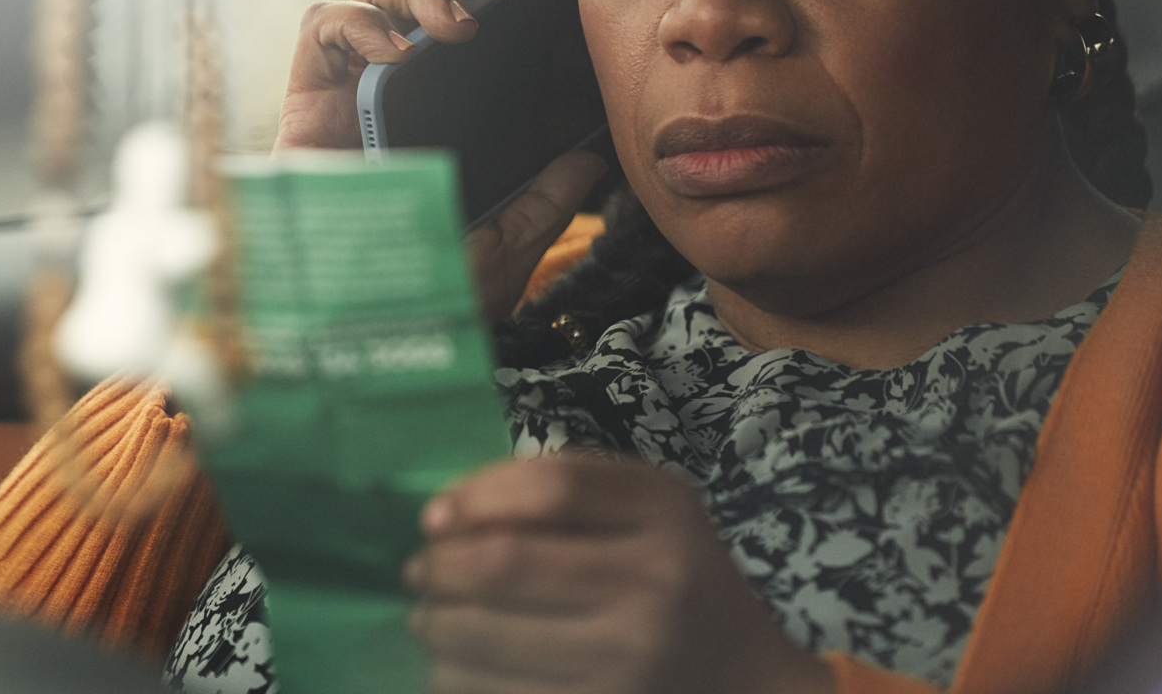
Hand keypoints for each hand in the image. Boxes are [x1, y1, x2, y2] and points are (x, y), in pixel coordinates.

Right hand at [275, 0, 605, 321]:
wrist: (362, 335)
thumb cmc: (428, 293)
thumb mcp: (509, 243)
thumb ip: (547, 198)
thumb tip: (591, 158)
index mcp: (440, 111)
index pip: (459, 21)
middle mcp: (392, 92)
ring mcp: (348, 92)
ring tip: (456, 21)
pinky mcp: (305, 104)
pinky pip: (318, 27)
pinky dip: (358, 22)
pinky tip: (396, 52)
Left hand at [404, 455, 833, 693]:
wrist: (742, 678)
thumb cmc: (676, 570)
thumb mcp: (646, 504)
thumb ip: (562, 487)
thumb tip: (446, 512)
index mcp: (663, 512)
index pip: (551, 488)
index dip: (477, 497)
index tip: (434, 516)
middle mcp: (653, 585)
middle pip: (508, 564)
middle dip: (441, 569)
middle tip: (418, 572)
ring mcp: (630, 662)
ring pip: (490, 641)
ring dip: (438, 628)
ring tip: (429, 618)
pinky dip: (457, 680)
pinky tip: (455, 665)